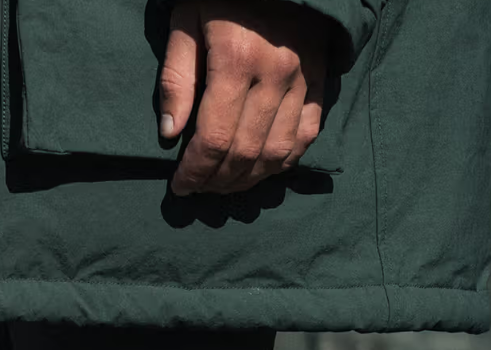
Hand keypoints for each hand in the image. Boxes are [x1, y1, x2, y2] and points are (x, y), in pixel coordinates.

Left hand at [160, 0, 334, 195]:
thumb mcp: (187, 22)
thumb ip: (176, 78)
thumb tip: (170, 133)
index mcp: (236, 59)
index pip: (214, 138)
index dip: (195, 171)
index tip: (180, 185)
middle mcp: (274, 74)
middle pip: (244, 153)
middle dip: (217, 181)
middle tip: (200, 187)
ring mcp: (302, 80)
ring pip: (276, 153)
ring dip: (248, 180)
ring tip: (225, 184)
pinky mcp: (321, 82)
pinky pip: (305, 137)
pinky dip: (282, 162)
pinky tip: (260, 169)